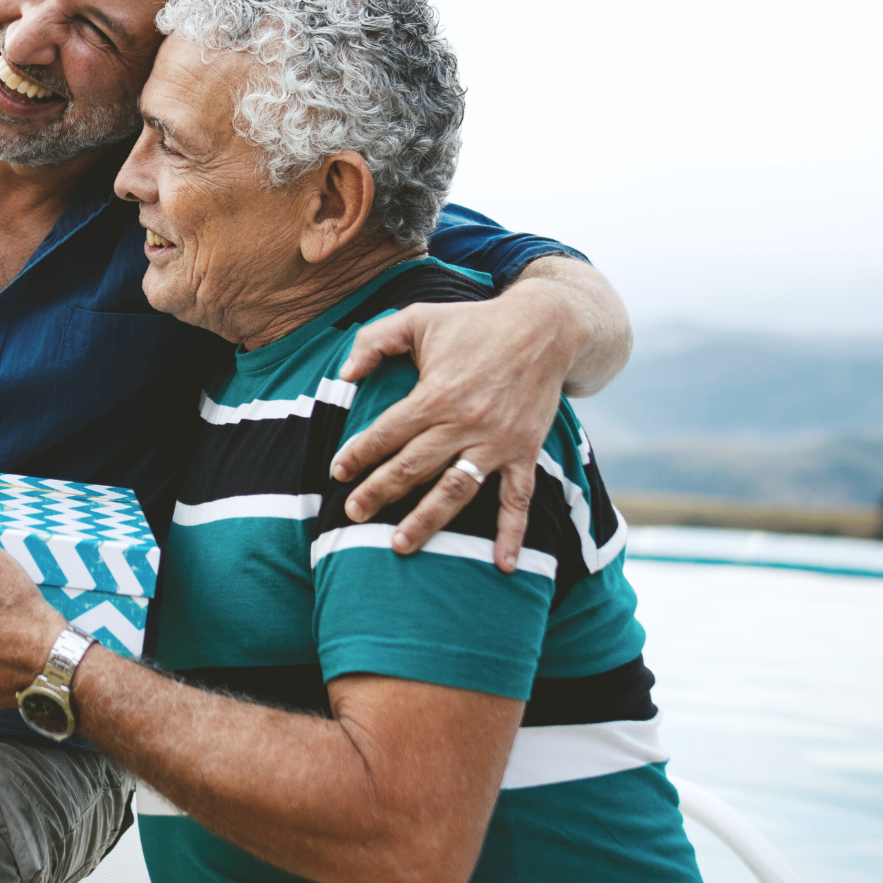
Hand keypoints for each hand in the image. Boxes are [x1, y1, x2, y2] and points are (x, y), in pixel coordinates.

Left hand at [329, 284, 587, 570]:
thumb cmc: (474, 323)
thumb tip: (344, 374)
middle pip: (413, 468)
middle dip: (378, 494)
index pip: (386, 433)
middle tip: (351, 515)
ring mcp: (496, 443)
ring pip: (455, 492)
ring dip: (426, 521)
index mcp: (435, 395)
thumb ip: (374, 341)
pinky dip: (512, 534)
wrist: (544, 327)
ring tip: (398, 545)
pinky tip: (502, 565)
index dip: (358, 454)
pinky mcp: (524, 452)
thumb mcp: (418, 317)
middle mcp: (464, 424)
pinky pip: (518, 500)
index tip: (337, 472)